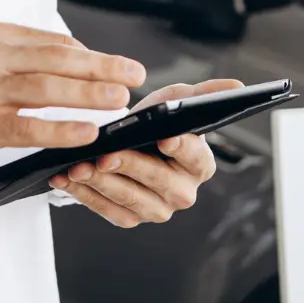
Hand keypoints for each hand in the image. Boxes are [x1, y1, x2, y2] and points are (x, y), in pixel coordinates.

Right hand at [0, 21, 146, 171]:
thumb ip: (27, 54)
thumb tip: (79, 56)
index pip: (55, 42)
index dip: (92, 55)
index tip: (119, 64)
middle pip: (58, 60)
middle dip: (102, 68)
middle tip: (133, 74)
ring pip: (47, 90)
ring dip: (89, 95)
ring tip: (118, 99)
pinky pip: (29, 128)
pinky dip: (61, 129)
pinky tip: (86, 131)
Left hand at [48, 79, 243, 227]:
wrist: (129, 143)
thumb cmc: (157, 121)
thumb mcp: (177, 100)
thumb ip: (204, 93)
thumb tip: (238, 85)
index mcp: (200, 164)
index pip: (195, 156)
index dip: (181, 147)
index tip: (166, 136)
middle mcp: (183, 192)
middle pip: (158, 182)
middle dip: (130, 166)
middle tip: (105, 154)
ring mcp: (157, 209)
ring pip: (129, 200)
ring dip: (101, 183)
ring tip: (78, 166)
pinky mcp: (130, 217)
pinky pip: (107, 210)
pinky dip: (84, 195)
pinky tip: (65, 178)